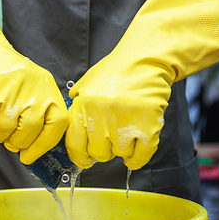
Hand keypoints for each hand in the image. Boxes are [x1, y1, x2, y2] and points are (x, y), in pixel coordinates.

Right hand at [0, 0, 68, 163]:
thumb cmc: (9, 75)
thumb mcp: (34, 86)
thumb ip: (39, 111)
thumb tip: (33, 148)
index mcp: (47, 88)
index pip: (56, 124)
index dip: (43, 145)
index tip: (29, 155)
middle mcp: (31, 88)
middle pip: (28, 130)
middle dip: (17, 142)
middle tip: (11, 142)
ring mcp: (7, 90)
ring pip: (5, 130)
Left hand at [65, 0, 218, 169]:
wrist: (145, 59)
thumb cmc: (116, 70)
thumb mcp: (86, 84)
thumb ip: (76, 105)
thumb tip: (70, 128)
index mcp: (83, 107)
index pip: (75, 144)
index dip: (79, 156)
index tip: (84, 160)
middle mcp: (101, 117)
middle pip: (97, 153)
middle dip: (101, 151)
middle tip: (108, 142)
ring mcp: (125, 123)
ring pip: (118, 155)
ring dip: (121, 150)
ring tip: (124, 135)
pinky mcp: (148, 127)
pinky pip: (140, 156)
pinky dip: (137, 159)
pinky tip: (134, 155)